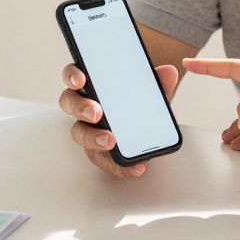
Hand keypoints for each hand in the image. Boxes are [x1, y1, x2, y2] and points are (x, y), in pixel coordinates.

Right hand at [59, 62, 178, 178]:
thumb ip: (157, 83)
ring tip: (110, 141)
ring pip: (79, 133)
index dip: (72, 76)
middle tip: (96, 113)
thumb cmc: (137, 104)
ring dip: (93, 138)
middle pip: (70, 103)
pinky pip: (104, 160)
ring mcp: (88, 130)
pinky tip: (136, 167)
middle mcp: (83, 106)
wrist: (146, 130)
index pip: (73, 75)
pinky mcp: (98, 153)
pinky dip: (120, 166)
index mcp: (92, 85)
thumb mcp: (150, 92)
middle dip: (80, 107)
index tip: (81, 80)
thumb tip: (169, 72)